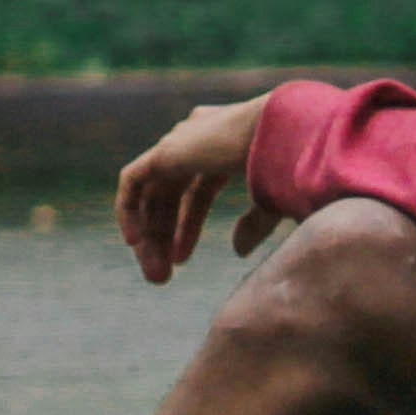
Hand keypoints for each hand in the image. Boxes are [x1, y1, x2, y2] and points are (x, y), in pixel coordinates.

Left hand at [115, 94, 279, 282]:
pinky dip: (128, 210)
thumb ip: (253, 225)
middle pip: (169, 195)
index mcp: (225, 145)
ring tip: (152, 270)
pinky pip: (132, 181)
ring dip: (148, 233)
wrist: (281, 138)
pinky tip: (134, 243)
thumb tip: (238, 251)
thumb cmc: (287, 165)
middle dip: (163, 236)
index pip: (196, 191)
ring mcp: (179, 141)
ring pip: (150, 193)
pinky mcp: (164, 150)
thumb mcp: (271, 203)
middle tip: (160, 276)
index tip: (182, 261)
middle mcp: (198, 139)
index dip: (187, 228)